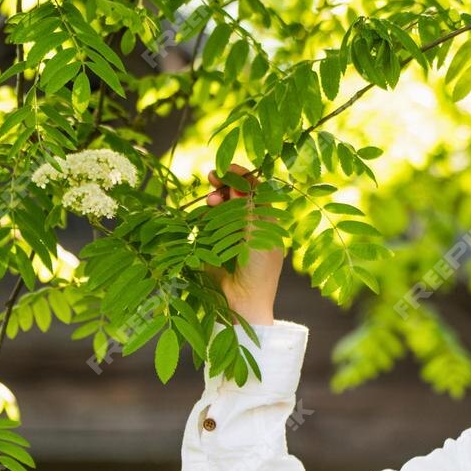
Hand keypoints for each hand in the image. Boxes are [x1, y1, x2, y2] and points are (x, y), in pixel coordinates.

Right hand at [201, 163, 283, 322]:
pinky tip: (203, 214)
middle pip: (235, 193)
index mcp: (267, 221)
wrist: (242, 302)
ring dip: (215, 198)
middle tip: (213, 178)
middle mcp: (249, 223)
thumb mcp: (257, 235)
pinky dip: (204, 213)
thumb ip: (248, 208)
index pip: (255, 189)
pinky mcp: (213, 243)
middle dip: (225, 183)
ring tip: (210, 201)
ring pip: (220, 205)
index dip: (243, 176)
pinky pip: (207, 221)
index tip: (228, 168)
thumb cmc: (258, 270)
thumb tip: (241, 183)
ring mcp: (230, 232)